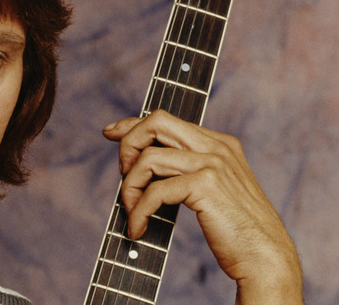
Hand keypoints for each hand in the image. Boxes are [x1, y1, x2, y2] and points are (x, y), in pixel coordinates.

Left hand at [102, 110, 301, 303]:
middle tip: (124, 177)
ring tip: (132, 211)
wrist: (266, 257)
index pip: (164, 119)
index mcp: (219, 142)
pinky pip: (154, 191)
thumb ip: (186, 168)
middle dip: (127, 146)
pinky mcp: (206, 185)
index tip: (110, 132)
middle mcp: (216, 146)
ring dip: (130, 188)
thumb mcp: (213, 188)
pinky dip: (139, 211)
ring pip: (147, 158)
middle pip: (155, 123)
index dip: (132, 124)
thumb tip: (143, 161)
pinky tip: (138, 228)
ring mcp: (213, 163)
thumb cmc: (237, 229)